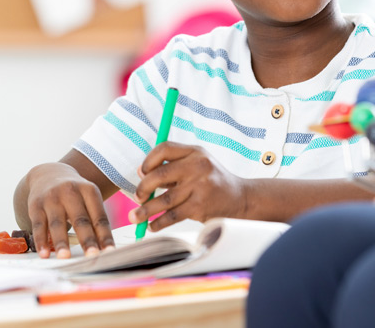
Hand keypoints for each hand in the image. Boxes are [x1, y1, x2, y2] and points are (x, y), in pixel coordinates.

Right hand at [24, 162, 113, 257]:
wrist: (49, 174)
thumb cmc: (75, 193)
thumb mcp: (88, 197)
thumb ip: (94, 219)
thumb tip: (103, 248)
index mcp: (89, 190)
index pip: (99, 216)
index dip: (105, 235)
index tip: (110, 252)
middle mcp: (71, 191)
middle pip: (80, 219)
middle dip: (87, 239)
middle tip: (92, 256)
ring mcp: (52, 198)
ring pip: (58, 223)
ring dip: (62, 242)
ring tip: (65, 257)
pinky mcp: (36, 205)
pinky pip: (39, 225)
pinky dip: (41, 241)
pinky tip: (44, 254)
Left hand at [129, 143, 246, 231]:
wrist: (240, 198)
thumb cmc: (212, 181)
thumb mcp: (197, 165)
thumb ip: (173, 166)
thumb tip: (141, 171)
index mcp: (195, 151)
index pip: (164, 148)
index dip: (148, 160)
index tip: (141, 173)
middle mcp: (198, 165)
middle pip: (160, 174)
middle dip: (143, 188)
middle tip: (137, 197)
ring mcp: (200, 186)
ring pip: (164, 199)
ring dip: (145, 210)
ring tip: (134, 217)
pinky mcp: (200, 206)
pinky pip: (172, 216)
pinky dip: (159, 222)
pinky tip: (152, 226)